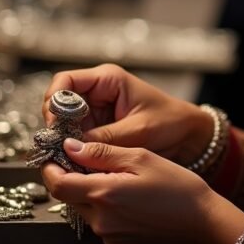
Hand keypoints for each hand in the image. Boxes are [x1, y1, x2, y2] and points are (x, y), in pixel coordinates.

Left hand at [42, 139, 243, 243]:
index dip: (50, 167)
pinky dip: (101, 203)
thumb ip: (102, 153)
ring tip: (111, 172)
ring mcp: (106, 234)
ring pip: (81, 207)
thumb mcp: (141, 157)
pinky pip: (97, 219)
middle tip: (83, 156)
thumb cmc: (177, 186)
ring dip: (86, 189)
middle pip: (66, 196)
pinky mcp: (115, 242)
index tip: (54, 152)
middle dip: (69, 175)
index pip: (57, 183)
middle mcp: (100, 219)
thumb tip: (70, 146)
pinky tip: (124, 191)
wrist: (200, 221)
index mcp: (104, 194)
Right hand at [43, 64, 212, 164]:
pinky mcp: (97, 130)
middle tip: (58, 149)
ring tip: (68, 159)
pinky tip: (78, 163)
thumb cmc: (171, 122)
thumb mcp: (138, 130)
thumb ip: (104, 139)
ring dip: (64, 141)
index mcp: (107, 80)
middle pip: (59, 105)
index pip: (64, 82)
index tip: (54, 126)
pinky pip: (76, 139)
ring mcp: (96, 112)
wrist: (189, 135)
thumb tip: (70, 148)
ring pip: (64, 125)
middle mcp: (97, 92)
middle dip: (56, 127)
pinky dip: (74, 150)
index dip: (53, 102)